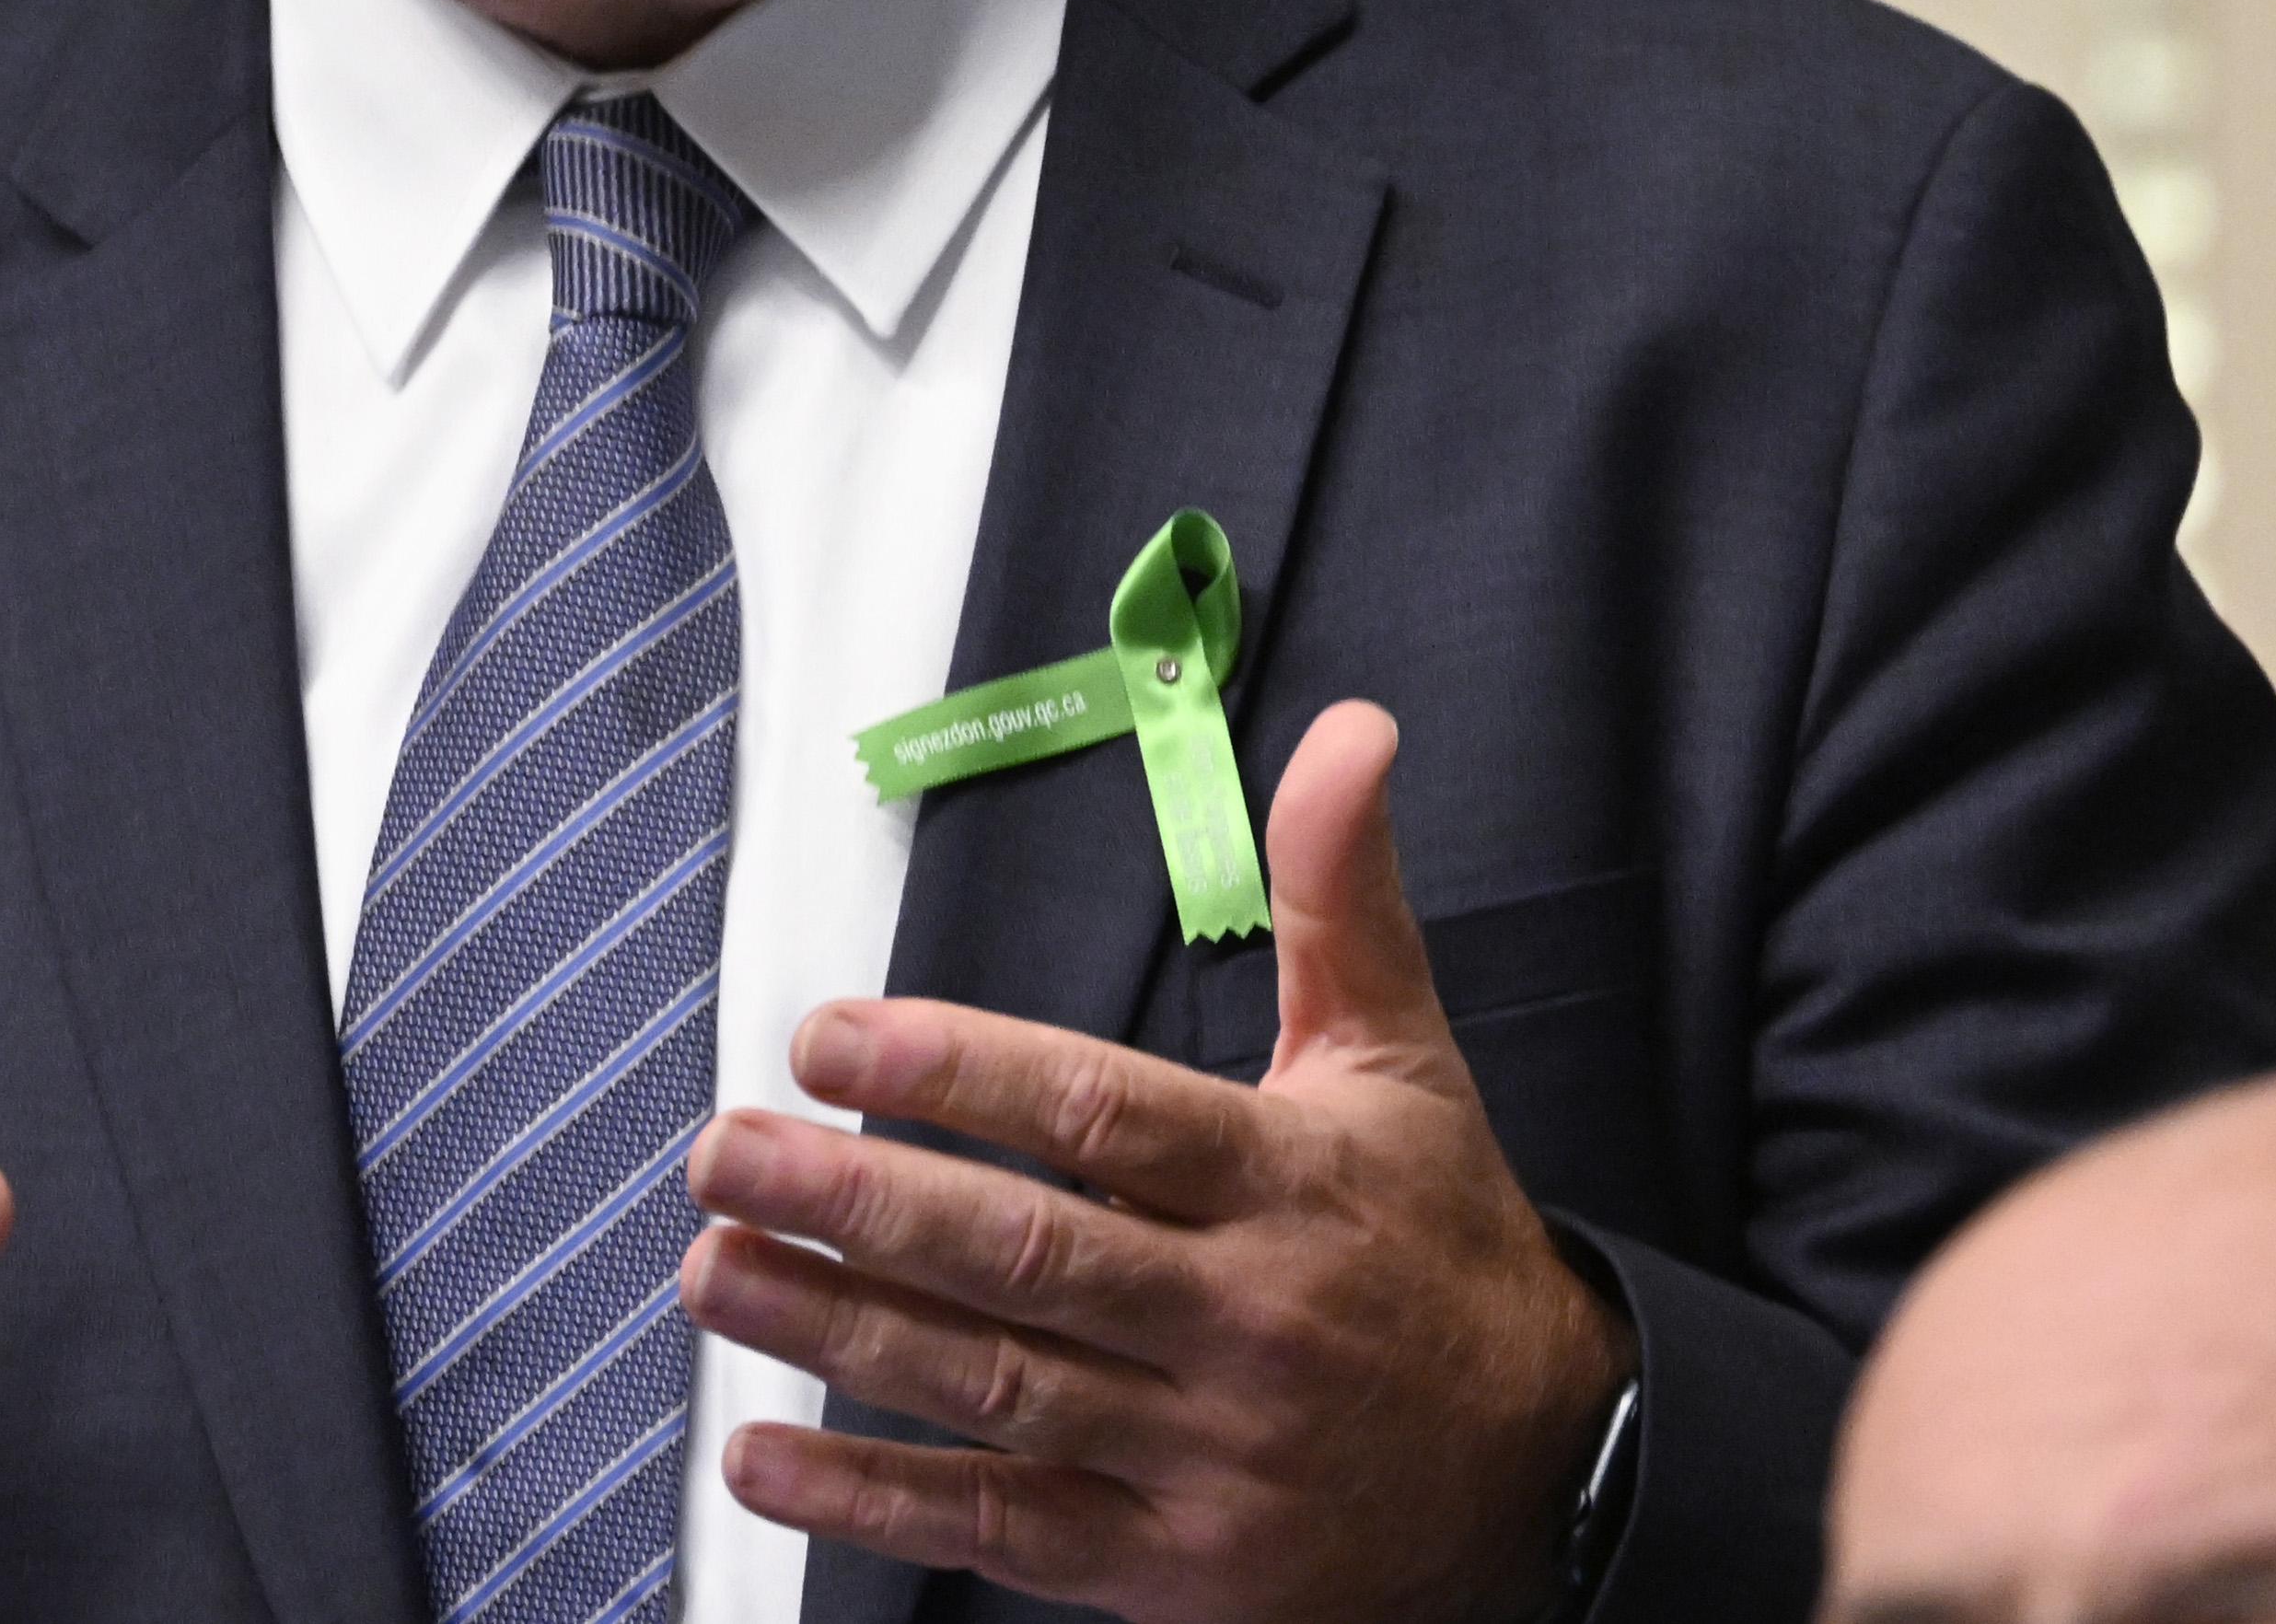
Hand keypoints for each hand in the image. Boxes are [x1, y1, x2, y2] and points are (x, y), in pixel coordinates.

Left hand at [679, 701, 1632, 1623]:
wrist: (1559, 1473)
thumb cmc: (1445, 1243)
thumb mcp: (1402, 1057)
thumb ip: (1342, 893)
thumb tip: (1348, 734)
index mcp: (1282, 1181)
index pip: (1100, 1114)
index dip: (955, 1073)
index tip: (828, 1040)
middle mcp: (1239, 1317)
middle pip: (1023, 1251)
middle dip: (856, 1200)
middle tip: (726, 1151)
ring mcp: (1204, 1452)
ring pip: (995, 1384)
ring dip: (837, 1330)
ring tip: (716, 1268)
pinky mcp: (1173, 1565)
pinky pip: (1006, 1528)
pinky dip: (878, 1499)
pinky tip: (768, 1457)